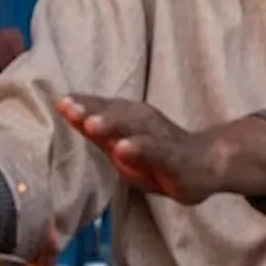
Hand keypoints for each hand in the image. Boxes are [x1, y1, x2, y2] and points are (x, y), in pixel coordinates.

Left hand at [57, 94, 224, 204]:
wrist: (206, 164)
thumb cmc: (158, 156)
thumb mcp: (122, 147)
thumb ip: (98, 134)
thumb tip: (69, 115)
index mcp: (128, 117)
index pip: (102, 108)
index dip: (81, 104)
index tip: (59, 101)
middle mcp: (143, 121)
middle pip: (115, 112)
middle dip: (91, 109)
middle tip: (68, 107)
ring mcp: (159, 136)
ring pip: (134, 127)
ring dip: (112, 123)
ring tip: (90, 124)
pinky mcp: (174, 156)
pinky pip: (156, 150)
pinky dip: (139, 148)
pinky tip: (123, 149)